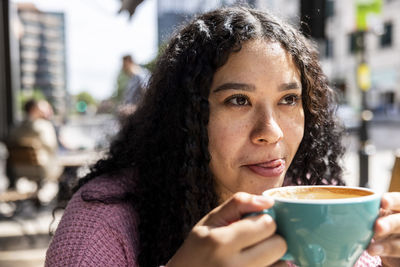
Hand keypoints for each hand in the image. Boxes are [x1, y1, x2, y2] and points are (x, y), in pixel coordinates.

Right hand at [167, 192, 286, 266]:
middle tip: (254, 241)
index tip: (252, 224)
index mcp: (221, 242)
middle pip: (279, 245)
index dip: (263, 220)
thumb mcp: (211, 220)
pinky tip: (254, 265)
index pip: (267, 224)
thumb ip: (238, 203)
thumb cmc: (199, 248)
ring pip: (283, 264)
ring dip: (273, 258)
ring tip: (252, 256)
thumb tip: (269, 201)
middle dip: (271, 239)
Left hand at [368, 192, 399, 265]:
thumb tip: (337, 208)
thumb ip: (364, 211)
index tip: (383, 201)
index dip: (392, 200)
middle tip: (377, 226)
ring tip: (371, 248)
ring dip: (386, 245)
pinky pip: (398, 254)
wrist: (386, 243)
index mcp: (397, 207)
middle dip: (390, 223)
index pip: (399, 201)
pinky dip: (385, 252)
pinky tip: (373, 251)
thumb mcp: (372, 214)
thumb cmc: (377, 221)